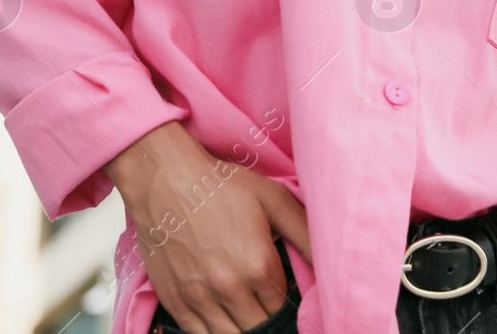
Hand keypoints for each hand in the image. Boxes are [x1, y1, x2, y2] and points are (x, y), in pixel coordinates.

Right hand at [105, 122, 311, 333]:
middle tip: (264, 304)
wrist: (163, 177)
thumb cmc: (220, 185)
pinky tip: (223, 318)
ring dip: (242, 328)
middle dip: (265, 320)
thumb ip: (306, 234)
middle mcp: (229, 288)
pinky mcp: (174, 301)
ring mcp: (198, 298)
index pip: (283, 310)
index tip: (280, 294)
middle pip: (259, 330)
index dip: (284, 304)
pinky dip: (214, 332)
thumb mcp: (273, 199)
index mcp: (258, 266)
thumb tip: (333, 265)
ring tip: (246, 312)